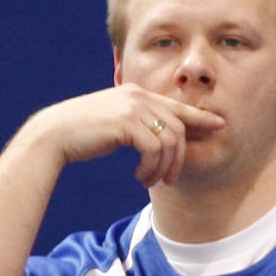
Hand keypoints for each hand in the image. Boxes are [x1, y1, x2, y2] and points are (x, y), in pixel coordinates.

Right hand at [26, 85, 225, 186]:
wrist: (55, 134)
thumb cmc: (83, 134)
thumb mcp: (115, 123)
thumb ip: (137, 124)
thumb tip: (159, 141)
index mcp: (137, 94)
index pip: (176, 106)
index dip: (200, 117)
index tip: (219, 125)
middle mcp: (138, 96)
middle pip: (178, 128)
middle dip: (179, 158)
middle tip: (170, 180)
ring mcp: (133, 107)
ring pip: (169, 141)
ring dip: (164, 168)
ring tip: (150, 181)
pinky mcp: (126, 122)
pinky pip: (155, 149)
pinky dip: (150, 168)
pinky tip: (139, 177)